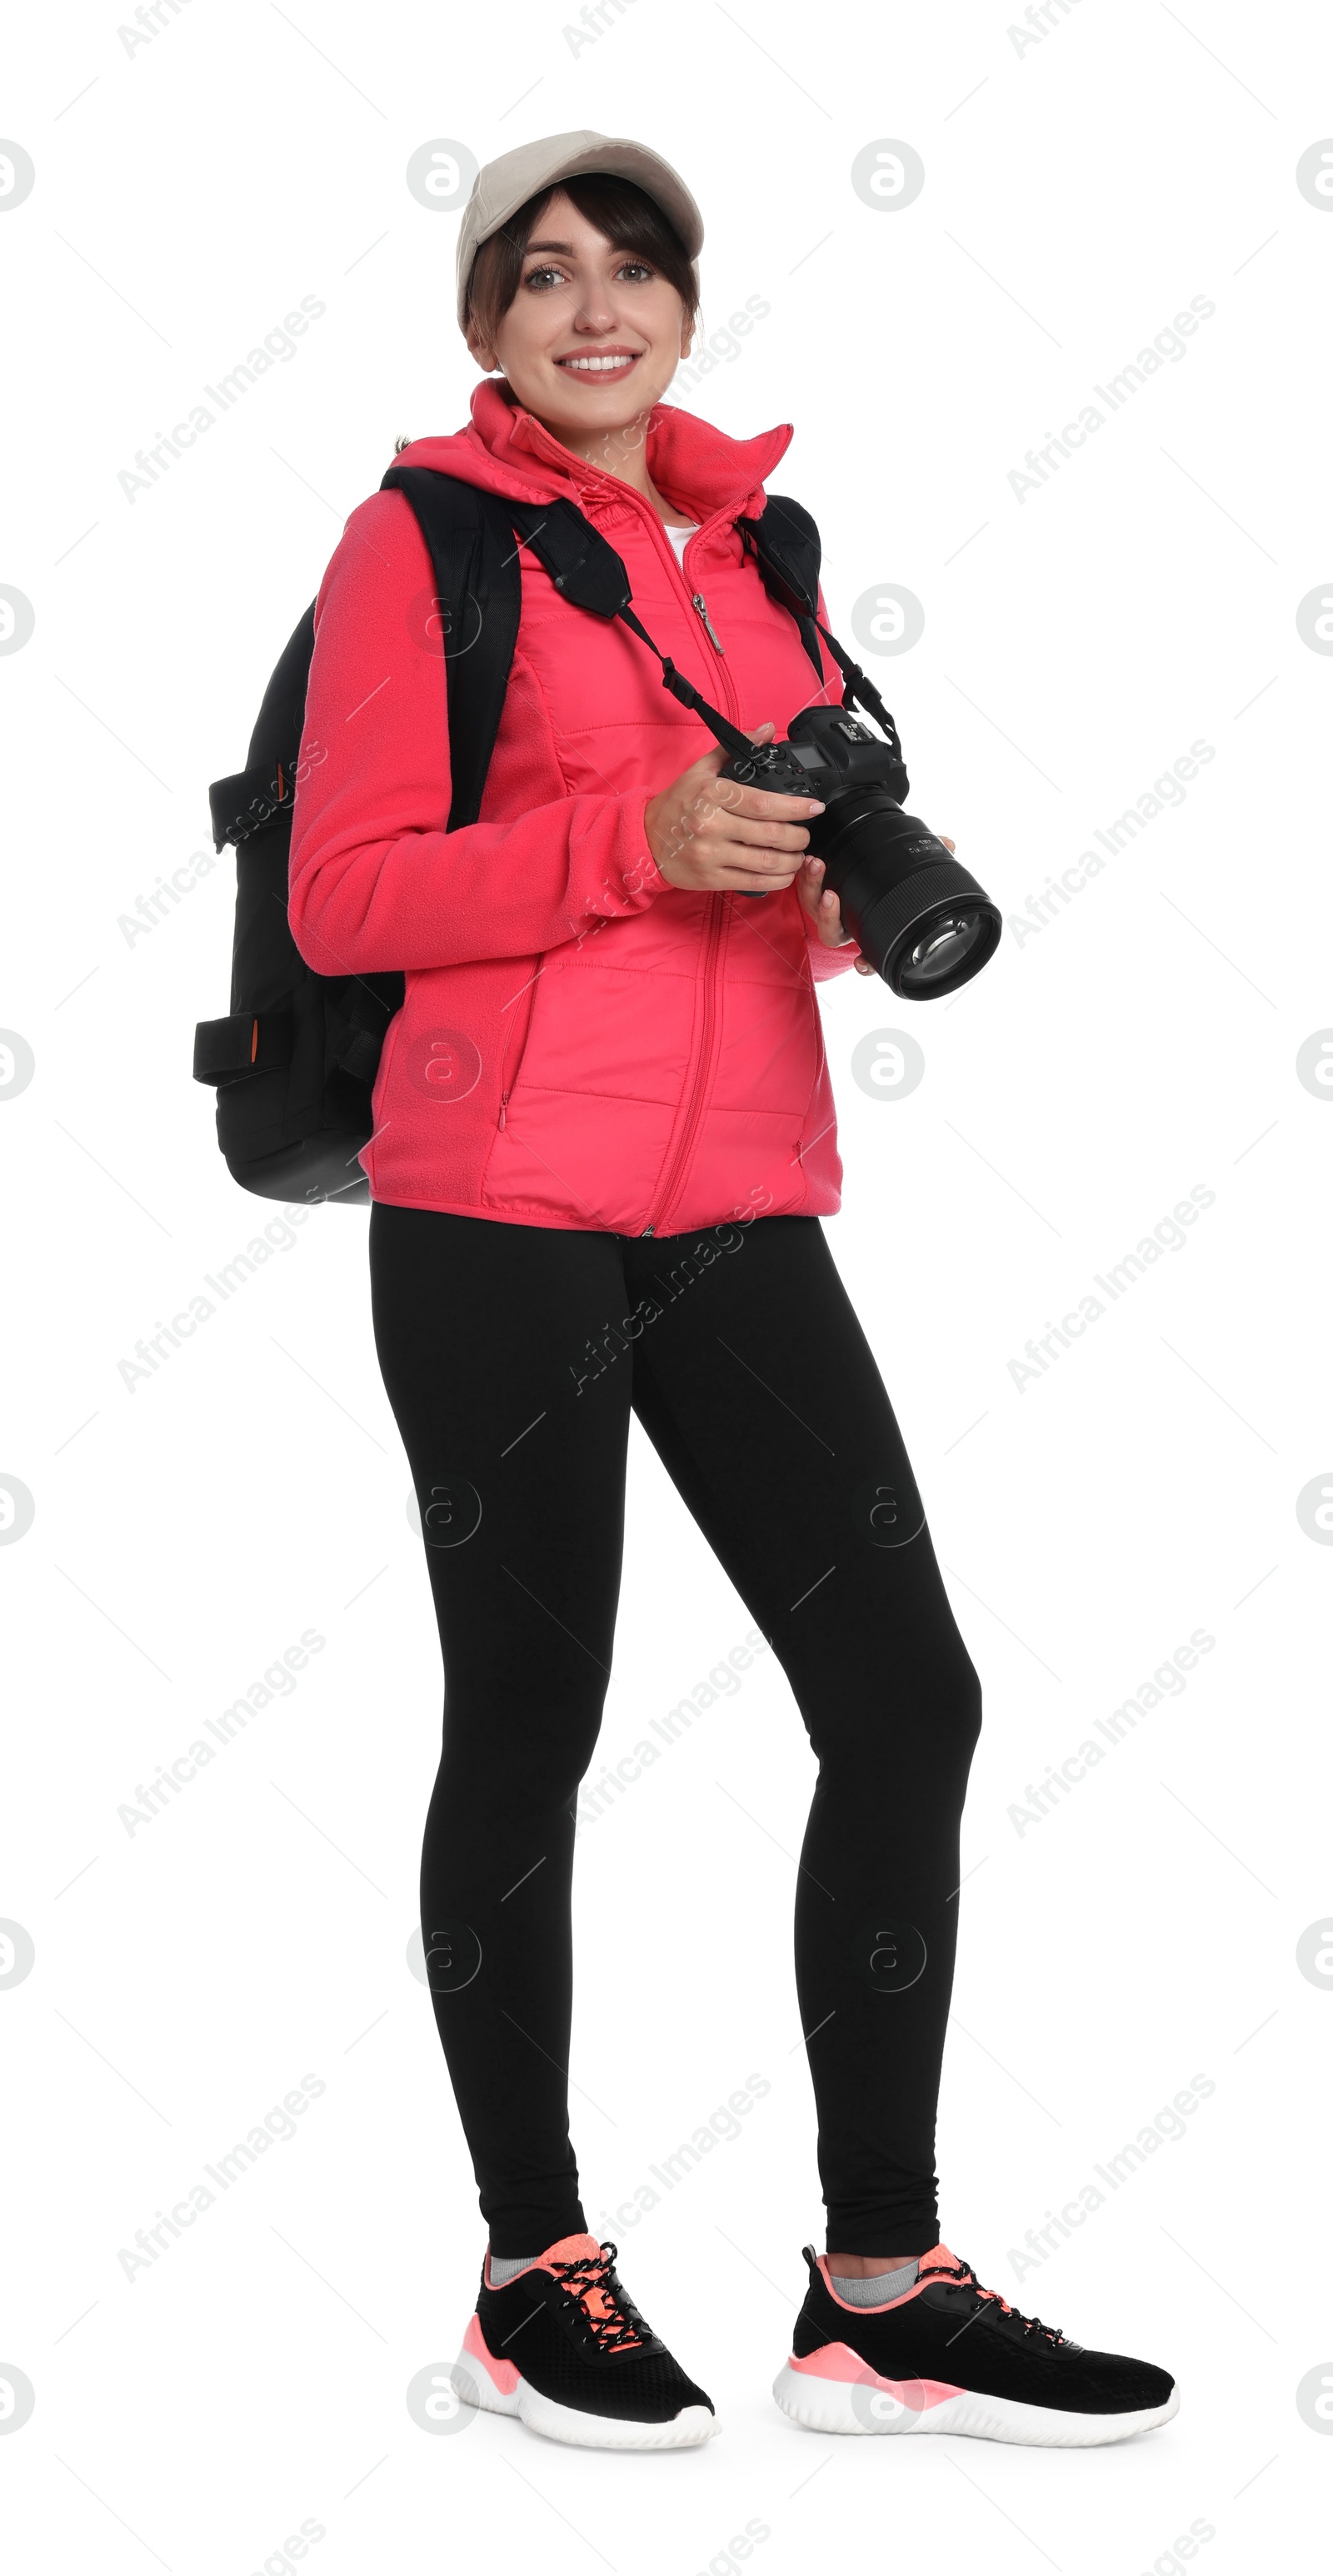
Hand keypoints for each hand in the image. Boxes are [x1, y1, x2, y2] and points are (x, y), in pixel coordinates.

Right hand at [645, 722, 823, 893]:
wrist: (644, 839)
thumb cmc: (675, 804)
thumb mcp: (700, 770)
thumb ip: (735, 749)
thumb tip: (768, 730)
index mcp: (712, 794)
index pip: (764, 803)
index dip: (795, 808)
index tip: (814, 808)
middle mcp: (711, 824)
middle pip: (771, 834)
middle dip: (799, 837)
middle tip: (806, 835)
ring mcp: (710, 854)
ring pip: (766, 861)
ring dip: (792, 860)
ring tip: (798, 855)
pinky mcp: (710, 878)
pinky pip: (753, 882)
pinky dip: (777, 880)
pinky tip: (784, 873)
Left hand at [798, 840, 956, 973]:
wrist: (848, 864)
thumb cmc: (876, 877)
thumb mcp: (902, 869)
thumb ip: (927, 857)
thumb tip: (950, 844)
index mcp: (865, 929)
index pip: (868, 953)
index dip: (866, 963)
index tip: (861, 963)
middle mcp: (843, 925)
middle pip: (831, 930)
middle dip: (829, 914)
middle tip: (832, 894)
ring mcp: (823, 910)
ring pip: (814, 907)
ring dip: (814, 887)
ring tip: (819, 865)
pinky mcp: (810, 891)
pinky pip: (802, 888)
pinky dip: (804, 875)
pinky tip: (809, 860)